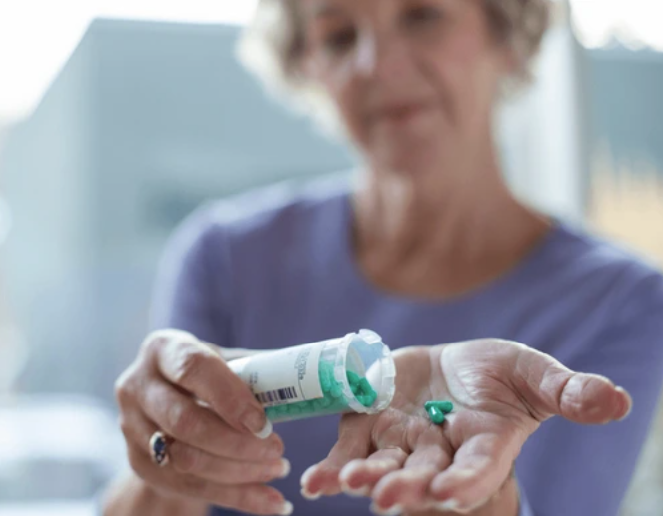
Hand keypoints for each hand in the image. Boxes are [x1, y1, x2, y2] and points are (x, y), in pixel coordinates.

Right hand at [115, 329, 292, 515]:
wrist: (166, 401)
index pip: (193, 370)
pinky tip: (270, 501)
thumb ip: (257, 369)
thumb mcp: (225, 361)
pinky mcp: (140, 464)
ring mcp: (132, 428)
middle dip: (237, 442)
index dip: (229, 397)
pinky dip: (236, 497)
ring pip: (186, 460)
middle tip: (278, 448)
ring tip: (278, 468)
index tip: (262, 421)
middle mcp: (137, 386)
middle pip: (185, 421)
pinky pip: (190, 487)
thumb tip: (309, 374)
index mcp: (163, 350)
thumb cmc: (207, 374)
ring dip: (240, 472)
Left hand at [300, 339, 631, 513]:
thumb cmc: (498, 374)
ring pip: (383, 464)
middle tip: (388, 496)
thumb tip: (617, 401)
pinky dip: (333, 464)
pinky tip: (316, 480)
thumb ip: (567, 391)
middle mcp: (439, 452)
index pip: (476, 469)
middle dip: (408, 486)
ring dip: (365, 475)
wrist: (452, 366)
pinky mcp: (369, 424)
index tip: (449, 493)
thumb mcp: (532, 373)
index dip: (465, 481)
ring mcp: (401, 441)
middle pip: (424, 474)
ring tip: (345, 483)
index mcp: (482, 443)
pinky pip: (350, 447)